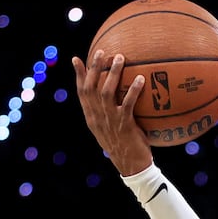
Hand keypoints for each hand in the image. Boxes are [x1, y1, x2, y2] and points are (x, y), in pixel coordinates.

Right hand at [72, 49, 154, 177]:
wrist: (131, 166)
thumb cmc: (125, 145)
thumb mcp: (111, 128)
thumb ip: (108, 112)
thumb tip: (115, 95)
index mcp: (92, 117)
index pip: (81, 93)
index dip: (79, 75)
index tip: (76, 59)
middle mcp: (97, 117)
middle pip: (91, 88)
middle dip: (94, 68)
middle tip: (101, 51)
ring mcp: (110, 121)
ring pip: (106, 92)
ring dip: (113, 74)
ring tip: (120, 58)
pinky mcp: (124, 125)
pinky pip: (128, 104)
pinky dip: (134, 90)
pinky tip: (141, 79)